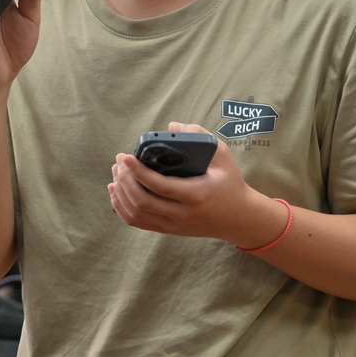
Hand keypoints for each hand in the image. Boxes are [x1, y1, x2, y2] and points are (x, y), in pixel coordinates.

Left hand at [108, 121, 263, 243]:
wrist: (239, 218)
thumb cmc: (230, 183)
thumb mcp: (222, 156)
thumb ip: (200, 136)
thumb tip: (172, 126)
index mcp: (196, 194)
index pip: (160, 186)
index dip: (138, 171)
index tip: (126, 156)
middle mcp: (182, 214)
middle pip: (143, 201)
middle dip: (125, 179)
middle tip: (119, 161)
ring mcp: (173, 225)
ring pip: (137, 213)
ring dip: (121, 192)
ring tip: (117, 172)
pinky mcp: (168, 230)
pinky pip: (138, 222)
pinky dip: (122, 208)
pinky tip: (116, 192)